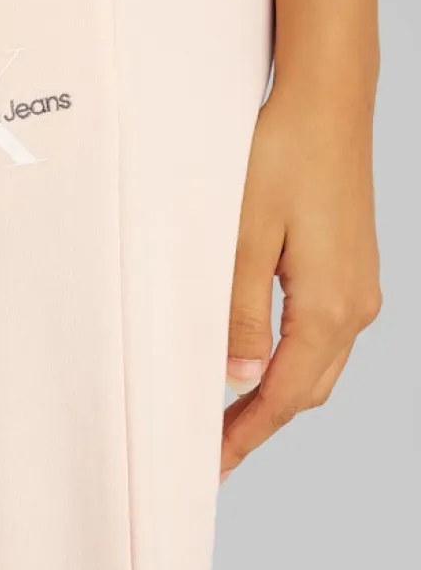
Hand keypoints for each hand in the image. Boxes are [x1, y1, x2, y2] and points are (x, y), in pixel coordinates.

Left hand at [220, 81, 381, 480]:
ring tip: (227, 416)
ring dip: (275, 395)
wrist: (327, 103)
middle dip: (259, 425)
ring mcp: (360, 288)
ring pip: (317, 366)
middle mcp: (356, 305)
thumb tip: (236, 380)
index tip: (210, 467)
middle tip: (210, 452)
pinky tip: (258, 361)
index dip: (246, 435)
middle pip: (307, 391)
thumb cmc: (281, 156)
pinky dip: (290, 362)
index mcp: (329, 306)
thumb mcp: (244, 235)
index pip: (284, 396)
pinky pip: (322, 336)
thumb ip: (239, 312)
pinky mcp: (352, 269)